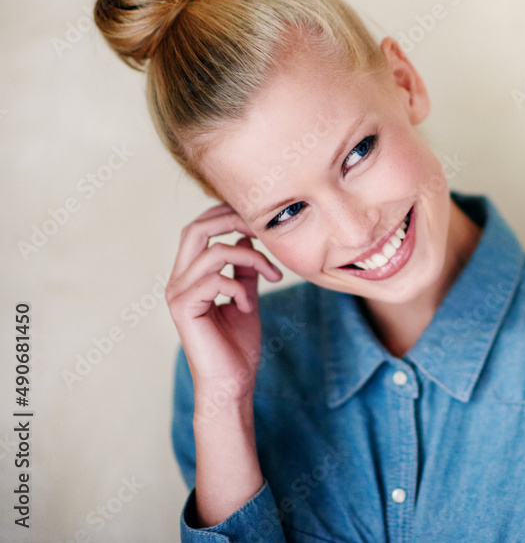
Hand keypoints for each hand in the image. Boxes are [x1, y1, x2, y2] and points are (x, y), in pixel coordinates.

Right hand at [164, 202, 282, 406]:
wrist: (232, 384)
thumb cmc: (238, 347)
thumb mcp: (246, 297)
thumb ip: (245, 270)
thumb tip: (248, 239)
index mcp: (190, 276)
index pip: (199, 228)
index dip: (227, 216)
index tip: (261, 225)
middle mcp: (178, 281)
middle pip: (196, 228)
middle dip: (233, 222)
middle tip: (263, 233)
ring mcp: (177, 294)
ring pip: (214, 252)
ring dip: (251, 258)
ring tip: (271, 278)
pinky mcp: (183, 309)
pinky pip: (216, 279)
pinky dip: (240, 288)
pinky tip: (248, 307)